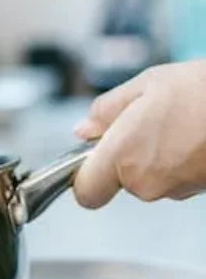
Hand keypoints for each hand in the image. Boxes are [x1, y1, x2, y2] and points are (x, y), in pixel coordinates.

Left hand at [73, 61, 205, 207]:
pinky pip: (174, 179)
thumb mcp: (143, 86)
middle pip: (120, 181)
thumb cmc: (201, 91)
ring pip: (148, 180)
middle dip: (125, 156)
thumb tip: (84, 130)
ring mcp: (174, 189)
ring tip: (174, 124)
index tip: (89, 160)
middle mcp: (145, 181)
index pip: (87, 192)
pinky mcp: (196, 191)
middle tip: (143, 123)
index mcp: (121, 156)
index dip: (85, 177)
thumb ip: (105, 111)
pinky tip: (190, 136)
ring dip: (154, 157)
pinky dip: (177, 161)